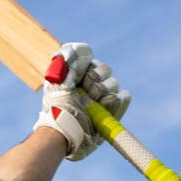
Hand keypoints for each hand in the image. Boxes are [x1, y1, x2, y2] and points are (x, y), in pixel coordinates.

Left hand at [34, 42, 130, 160]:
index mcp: (78, 77)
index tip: (81, 78)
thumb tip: (80, 48)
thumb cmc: (58, 107)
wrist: (65, 131)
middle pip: (106, 71)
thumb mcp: (57, 81)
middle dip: (96, 80)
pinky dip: (116, 100)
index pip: (93, 62)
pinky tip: (104, 106)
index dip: (89, 68)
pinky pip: (124, 97)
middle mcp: (91, 87)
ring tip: (91, 104)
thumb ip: (67, 61)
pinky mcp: (112, 112)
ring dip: (103, 92)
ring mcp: (102, 100)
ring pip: (114, 83)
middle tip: (85, 93)